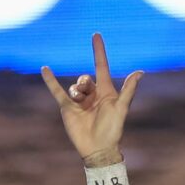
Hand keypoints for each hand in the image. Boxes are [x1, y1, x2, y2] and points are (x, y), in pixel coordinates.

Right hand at [40, 33, 142, 163]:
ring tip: (79, 104)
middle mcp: (92, 94)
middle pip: (86, 77)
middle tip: (87, 96)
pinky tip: (44, 69)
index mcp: (106, 91)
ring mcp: (79, 100)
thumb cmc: (112, 129)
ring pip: (74, 86)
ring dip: (77, 92)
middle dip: (85, 84)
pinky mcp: (67, 107)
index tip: (96, 35)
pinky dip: (50, 80)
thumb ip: (128, 89)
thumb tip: (140, 71)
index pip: (101, 66)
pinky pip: (57, 91)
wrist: (98, 148)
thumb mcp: (121, 108)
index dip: (98, 51)